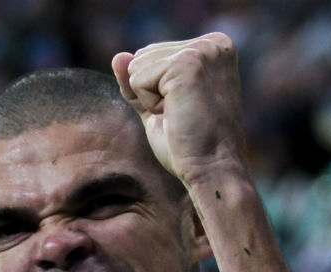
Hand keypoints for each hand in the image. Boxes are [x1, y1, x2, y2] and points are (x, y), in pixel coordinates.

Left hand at [111, 33, 248, 186]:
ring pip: (136, 66)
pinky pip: (137, 79)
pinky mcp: (187, 64)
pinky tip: (176, 114)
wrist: (213, 169)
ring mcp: (202, 51)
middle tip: (182, 115)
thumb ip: (139, 80)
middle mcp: (212, 43)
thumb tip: (118, 56)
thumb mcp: (158, 105)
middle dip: (151, 93)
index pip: (151, 55)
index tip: (185, 109)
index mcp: (213, 47)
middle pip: (142, 56)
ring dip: (150, 99)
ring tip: (181, 114)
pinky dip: (149, 104)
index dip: (155, 91)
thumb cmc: (190, 144)